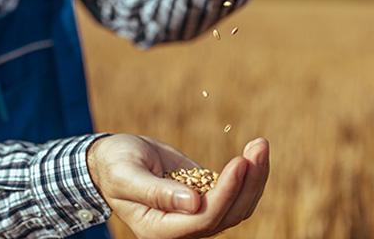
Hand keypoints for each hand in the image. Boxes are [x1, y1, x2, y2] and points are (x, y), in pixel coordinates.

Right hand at [87, 134, 269, 238]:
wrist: (113, 160)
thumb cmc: (114, 166)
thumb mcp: (127, 175)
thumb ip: (156, 192)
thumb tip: (193, 203)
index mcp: (160, 229)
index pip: (204, 219)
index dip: (226, 193)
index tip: (239, 162)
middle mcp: (182, 227)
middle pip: (229, 215)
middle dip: (249, 182)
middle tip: (259, 145)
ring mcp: (197, 214)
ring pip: (238, 206)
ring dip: (255, 177)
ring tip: (260, 144)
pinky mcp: (206, 197)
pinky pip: (236, 193)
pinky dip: (250, 174)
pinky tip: (255, 151)